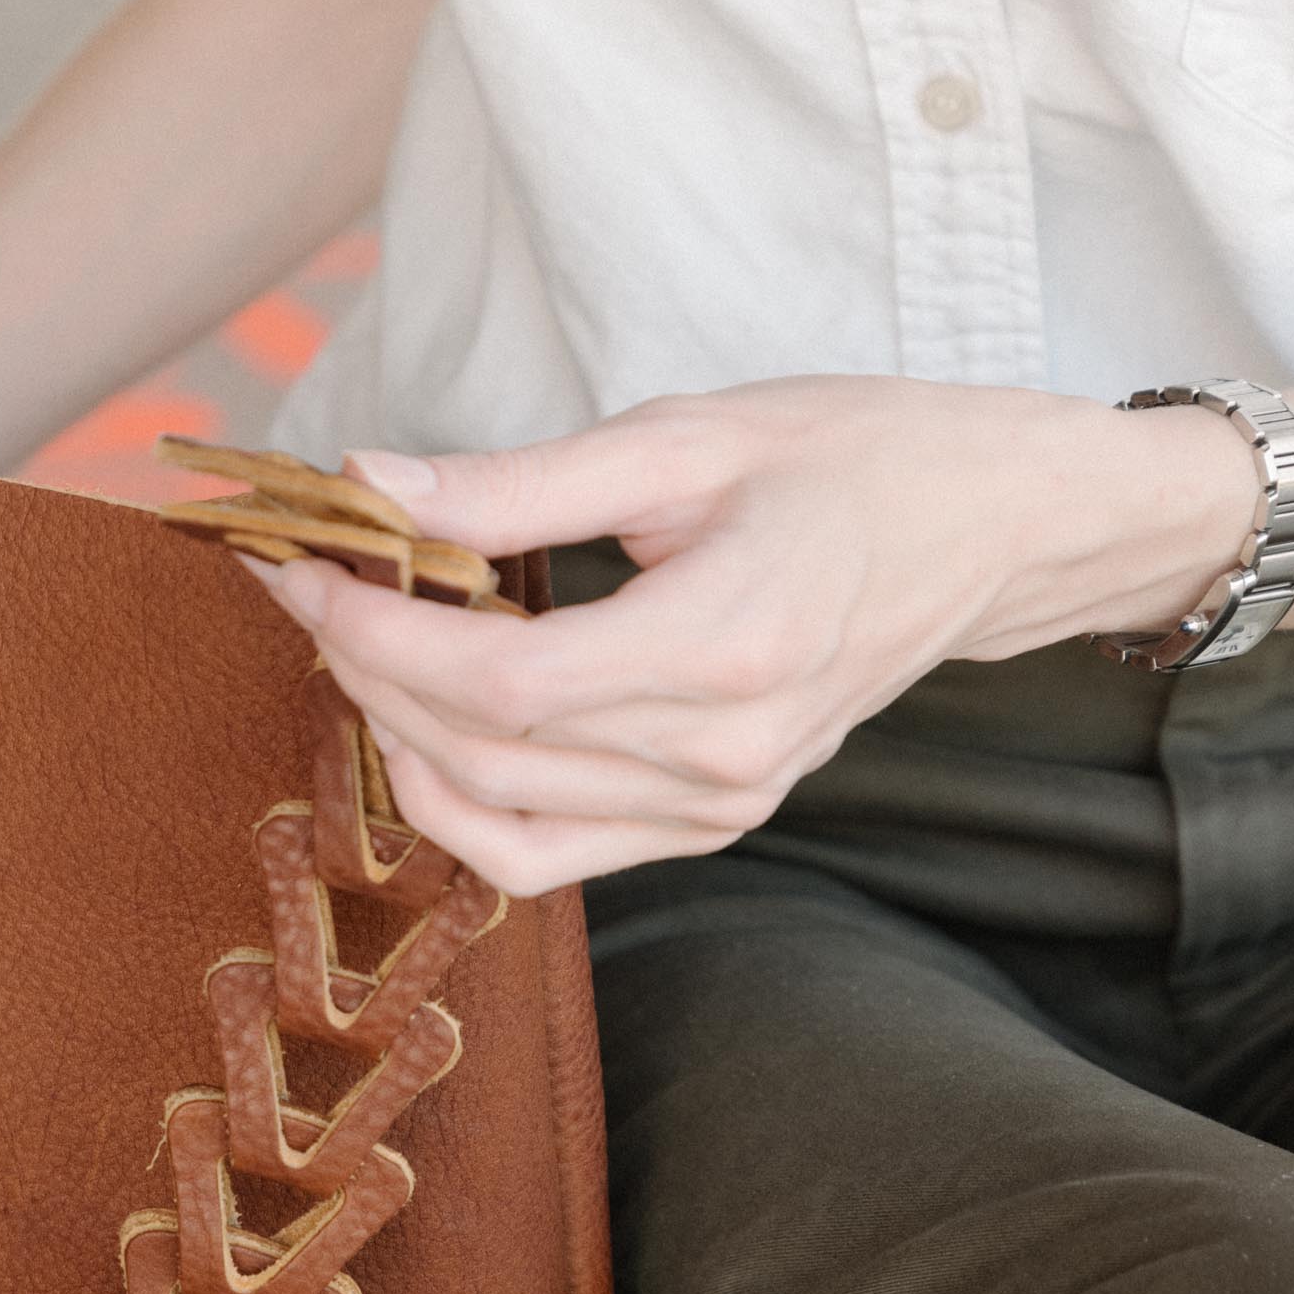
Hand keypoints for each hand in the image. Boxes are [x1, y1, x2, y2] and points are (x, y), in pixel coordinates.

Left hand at [241, 377, 1247, 892]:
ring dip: (398, 734)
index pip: (496, 683)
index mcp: (725, 648)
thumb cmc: (860, 459)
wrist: (994, 530)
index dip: (372, 631)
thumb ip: (520, 482)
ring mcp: (720, 807)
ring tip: (361, 639)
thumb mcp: (689, 438)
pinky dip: (464, 802)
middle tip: (311, 578)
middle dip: (364, 667)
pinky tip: (429, 720)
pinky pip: (547, 856)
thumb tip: (372, 486)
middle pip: (480, 751)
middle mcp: (722, 756)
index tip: (300, 559)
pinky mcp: (713, 825)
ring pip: (496, 820)